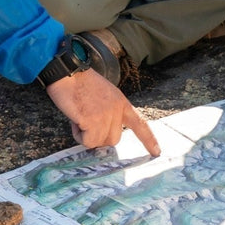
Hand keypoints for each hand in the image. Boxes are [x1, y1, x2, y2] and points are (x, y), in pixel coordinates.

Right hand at [46, 70, 160, 156]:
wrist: (67, 73)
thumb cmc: (79, 83)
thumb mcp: (103, 95)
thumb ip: (108, 112)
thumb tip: (103, 132)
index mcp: (121, 102)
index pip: (139, 123)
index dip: (148, 140)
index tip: (156, 152)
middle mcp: (117, 109)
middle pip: (113, 140)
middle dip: (98, 137)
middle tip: (85, 122)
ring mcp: (106, 115)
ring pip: (99, 142)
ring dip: (86, 136)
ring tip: (79, 118)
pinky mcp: (93, 120)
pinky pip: (88, 142)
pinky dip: (78, 136)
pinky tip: (75, 120)